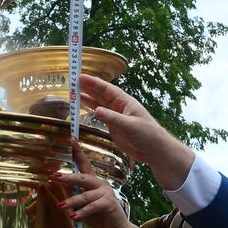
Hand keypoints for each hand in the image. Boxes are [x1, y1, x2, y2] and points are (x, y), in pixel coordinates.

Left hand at [54, 142, 134, 227]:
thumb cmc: (98, 216)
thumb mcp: (83, 204)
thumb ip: (74, 194)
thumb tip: (59, 185)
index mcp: (93, 182)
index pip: (84, 164)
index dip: (78, 152)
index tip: (72, 139)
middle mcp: (100, 184)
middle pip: (82, 178)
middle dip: (68, 177)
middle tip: (54, 176)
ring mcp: (105, 193)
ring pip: (84, 195)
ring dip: (71, 201)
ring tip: (60, 205)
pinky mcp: (108, 203)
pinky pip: (91, 207)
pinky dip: (82, 212)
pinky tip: (73, 216)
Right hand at [77, 75, 194, 189]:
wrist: (154, 150)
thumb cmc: (147, 134)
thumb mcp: (130, 125)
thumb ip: (113, 118)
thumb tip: (96, 111)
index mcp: (125, 102)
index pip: (107, 90)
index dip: (93, 83)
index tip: (81, 77)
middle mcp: (120, 107)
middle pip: (101, 95)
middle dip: (88, 88)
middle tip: (73, 82)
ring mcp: (116, 117)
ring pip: (99, 104)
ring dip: (88, 99)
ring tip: (74, 93)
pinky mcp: (114, 127)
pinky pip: (100, 116)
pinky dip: (91, 110)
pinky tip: (84, 107)